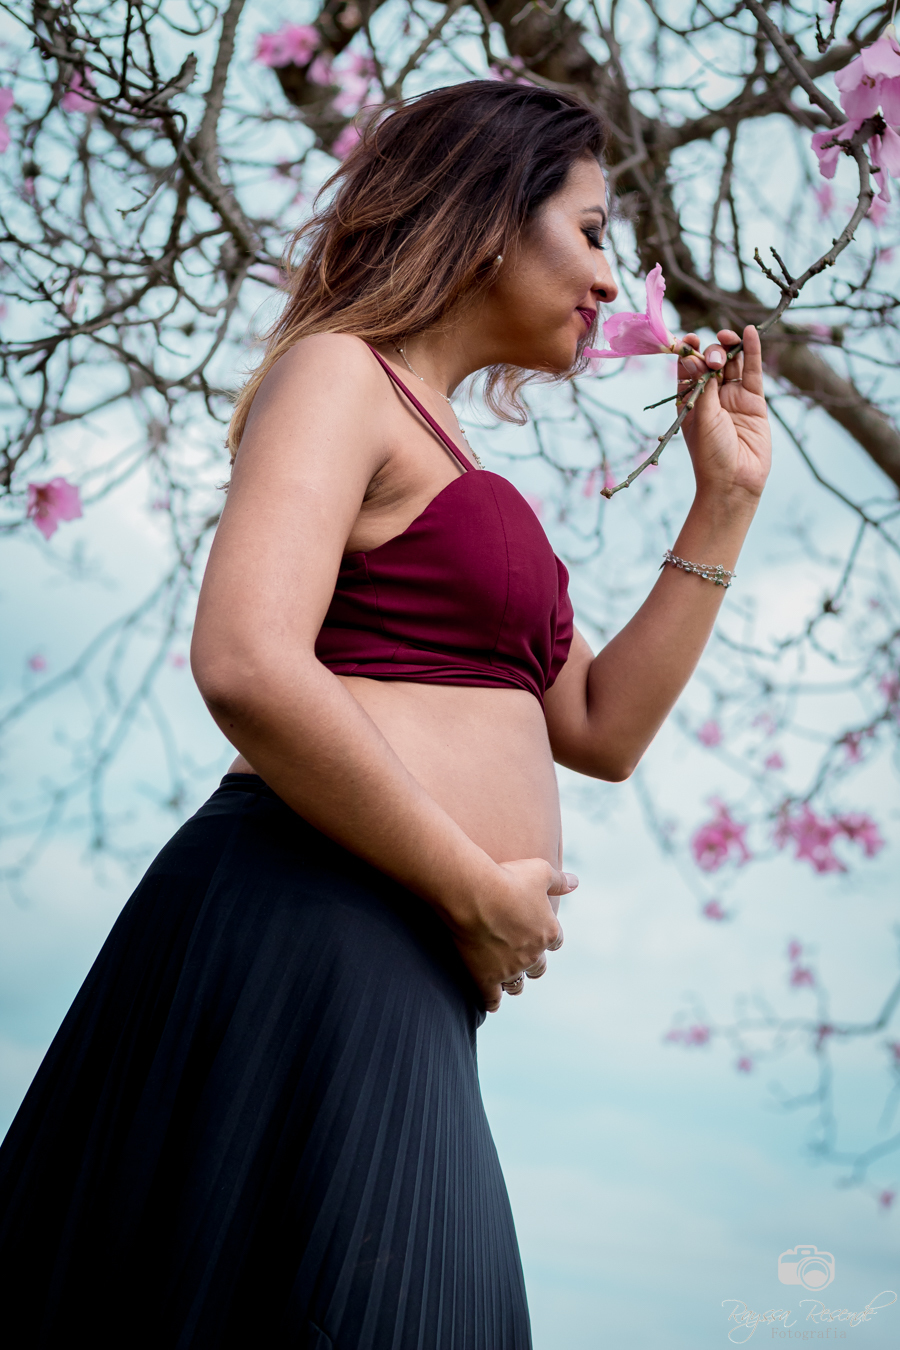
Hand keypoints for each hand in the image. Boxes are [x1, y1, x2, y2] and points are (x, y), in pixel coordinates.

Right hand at [454, 859, 576, 1012]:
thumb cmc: (507, 878)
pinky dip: (492, 1002)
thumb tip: (575, 882)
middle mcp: (532, 955)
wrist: (474, 894)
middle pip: (538, 968)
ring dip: (515, 982)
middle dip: (533, 963)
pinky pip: (492, 1000)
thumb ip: (559, 880)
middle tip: (523, 959)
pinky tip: (491, 1002)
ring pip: (517, 985)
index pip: (555, 942)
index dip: (547, 938)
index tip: (538, 934)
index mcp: (548, 932)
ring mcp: (509, 969)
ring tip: (508, 980)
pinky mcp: (486, 978)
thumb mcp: (540, 871)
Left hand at [676, 324, 770, 502]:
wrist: (735, 482)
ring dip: (729, 346)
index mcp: (689, 400)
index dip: (688, 352)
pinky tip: (751, 332)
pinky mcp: (754, 401)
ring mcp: (733, 397)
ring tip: (729, 336)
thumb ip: (703, 385)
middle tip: (714, 360)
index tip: (688, 341)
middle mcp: (711, 396)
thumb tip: (694, 356)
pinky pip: (753, 371)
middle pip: (712, 361)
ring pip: (732, 363)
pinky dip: (752, 351)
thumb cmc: (711, 455)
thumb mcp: (701, 417)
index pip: (688, 368)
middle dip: (712, 352)